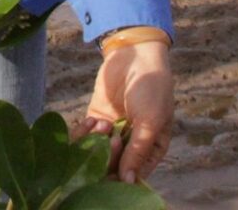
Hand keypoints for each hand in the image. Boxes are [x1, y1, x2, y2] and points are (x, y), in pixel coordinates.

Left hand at [75, 40, 172, 183]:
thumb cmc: (151, 89)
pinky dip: (86, 132)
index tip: (114, 174)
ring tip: (106, 124)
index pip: (134, 175)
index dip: (123, 178)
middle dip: (108, 158)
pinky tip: (95, 119)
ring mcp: (112, 132)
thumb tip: (128, 181)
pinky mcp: (96, 118)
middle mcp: (131, 145)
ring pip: (96, 153)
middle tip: (112, 138)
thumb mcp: (150, 121)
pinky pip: (85, 136)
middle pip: (112, 167)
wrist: (135, 55)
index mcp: (151, 150)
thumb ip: (138, 151)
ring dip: (97, 143)